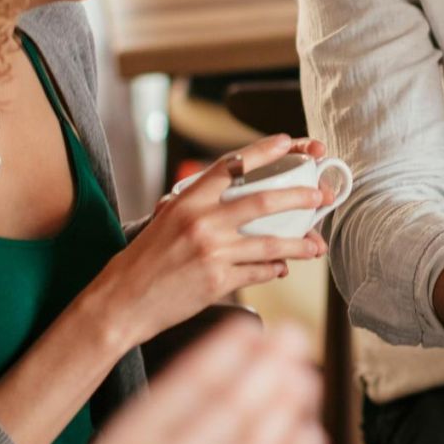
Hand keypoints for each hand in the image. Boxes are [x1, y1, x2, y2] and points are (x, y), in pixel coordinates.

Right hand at [59, 319, 325, 443]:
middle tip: (295, 338)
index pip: (190, 381)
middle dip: (271, 365)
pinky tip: (308, 434)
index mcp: (134, 439)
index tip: (252, 327)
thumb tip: (225, 361)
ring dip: (289, 404)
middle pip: (232, 405)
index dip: (230, 349)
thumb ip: (161, 409)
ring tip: (306, 378)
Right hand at [86, 134, 331, 346]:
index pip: (232, 165)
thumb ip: (198, 204)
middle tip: (320, 194)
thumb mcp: (166, 219)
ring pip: (270, 243)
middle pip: (263, 201)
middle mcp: (202, 222)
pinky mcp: (218, 282)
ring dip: (299, 243)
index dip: (264, 151)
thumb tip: (235, 197)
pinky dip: (275, 268)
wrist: (123, 301)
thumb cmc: (145, 259)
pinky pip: (259, 271)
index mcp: (188, 201)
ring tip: (317, 243)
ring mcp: (212, 253)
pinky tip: (284, 266)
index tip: (290, 142)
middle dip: (299, 196)